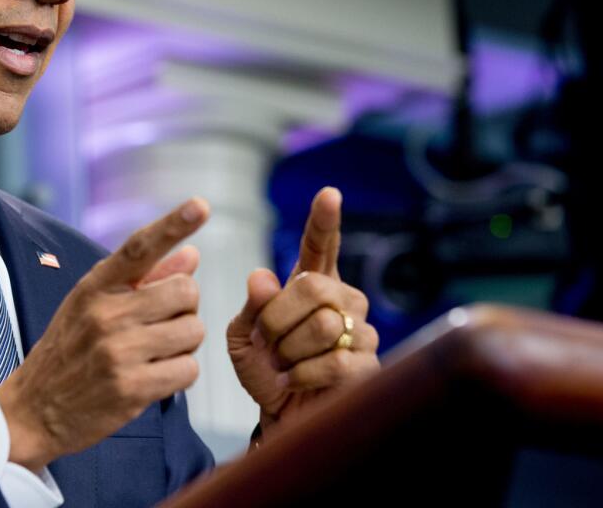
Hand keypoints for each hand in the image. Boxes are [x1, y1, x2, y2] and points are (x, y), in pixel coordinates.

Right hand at [0, 198, 209, 471]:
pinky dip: (180, 373)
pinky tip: (156, 376)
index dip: (173, 225)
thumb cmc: (69, 350)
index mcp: (94, 286)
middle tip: (162, 323)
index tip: (200, 205)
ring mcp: (118, 352)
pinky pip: (188, 370)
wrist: (34, 409)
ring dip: (185, 343)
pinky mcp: (131, 389)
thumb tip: (192, 256)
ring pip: (193, 332)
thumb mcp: (93, 306)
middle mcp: (105, 314)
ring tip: (155, 351)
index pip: (138, 247)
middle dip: (185, 308)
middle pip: (186, 292)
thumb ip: (145, 280)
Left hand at [227, 187, 379, 437]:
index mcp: (312, 284)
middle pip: (312, 287)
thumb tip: (262, 277)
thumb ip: (252, 306)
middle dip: (277, 318)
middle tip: (267, 343)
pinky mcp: (369, 365)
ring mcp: (362, 331)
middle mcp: (344, 299)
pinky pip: (333, 360)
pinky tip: (294, 382)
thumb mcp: (242, 336)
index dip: (324, 221)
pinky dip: (302, 374)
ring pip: (322, 325)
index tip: (328, 193)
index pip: (320, 246)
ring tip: (284, 365)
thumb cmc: (264, 369)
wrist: (279, 417)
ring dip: (289, 351)